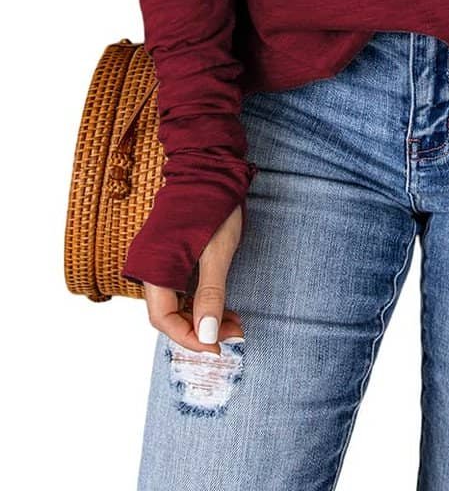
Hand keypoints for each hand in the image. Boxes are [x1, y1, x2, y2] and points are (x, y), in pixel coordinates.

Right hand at [142, 204, 245, 353]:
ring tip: (234, 322)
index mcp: (154, 267)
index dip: (189, 338)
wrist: (208, 166)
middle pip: (168, 314)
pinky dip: (200, 300)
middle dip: (200, 329)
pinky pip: (180, 287)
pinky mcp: (170, 254)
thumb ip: (210, 294)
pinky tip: (224, 306)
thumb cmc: (212, 205)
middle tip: (233, 334)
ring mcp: (159, 260)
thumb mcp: (217, 252)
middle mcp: (150, 267)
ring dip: (202, 316)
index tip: (217, 347)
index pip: (163, 318)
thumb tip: (207, 335)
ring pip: (176, 302)